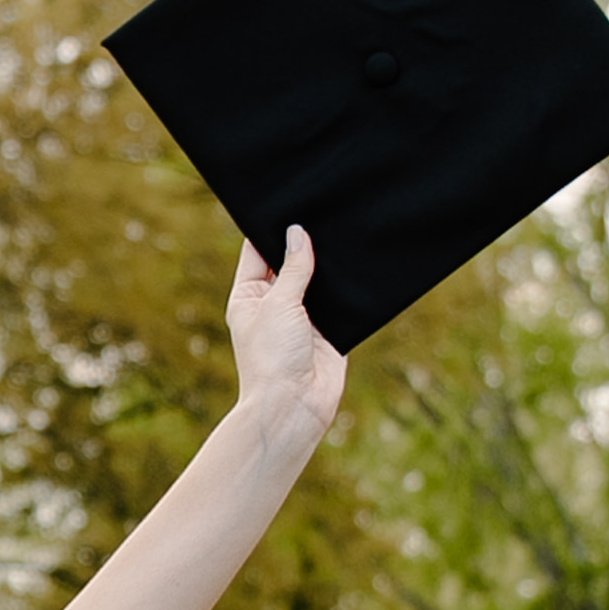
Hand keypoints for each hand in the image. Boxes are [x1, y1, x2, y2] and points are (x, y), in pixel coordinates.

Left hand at [227, 225, 343, 441]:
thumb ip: (292, 268)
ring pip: (318, 280)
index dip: (271, 229)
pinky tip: (359, 263)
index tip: (290, 202)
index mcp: (249, 295)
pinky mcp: (329, 330)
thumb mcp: (278, 303)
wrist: (295, 406)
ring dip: (329, 265)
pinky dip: (348, 288)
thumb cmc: (272, 358)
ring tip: (344, 231)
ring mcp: (303, 317)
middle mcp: (274, 303)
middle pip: (290, 263)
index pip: (257, 252)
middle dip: (305, 244)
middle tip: (324, 211)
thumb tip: (298, 233)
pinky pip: (340, 301)